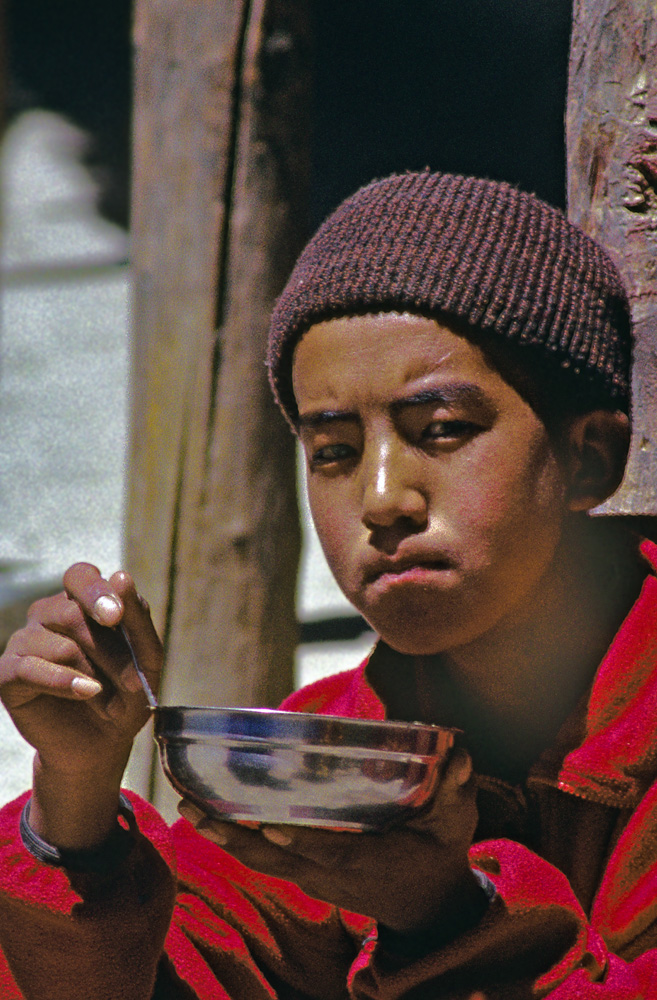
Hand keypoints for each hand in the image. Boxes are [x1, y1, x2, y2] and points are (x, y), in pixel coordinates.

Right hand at [0, 562, 161, 847]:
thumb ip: (137, 620)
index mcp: (81, 600)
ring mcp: (24, 641)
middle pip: (74, 614)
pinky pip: (29, 668)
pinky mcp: (6, 674)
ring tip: (112, 703)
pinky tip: (87, 692)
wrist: (101, 743)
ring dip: (95, 676)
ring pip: (59, 645)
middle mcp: (49, 613)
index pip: (80, 576)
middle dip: (111, 652)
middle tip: (134, 683)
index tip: (116, 616)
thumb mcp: (146, 659)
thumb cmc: (126, 693)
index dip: (96, 592)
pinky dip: (63, 681)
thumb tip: (119, 575)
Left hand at [179, 749, 482, 939]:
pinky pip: (263, 858)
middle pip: (277, 859)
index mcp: (368, 862)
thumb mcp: (457, 822)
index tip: (272, 829)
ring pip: (262, 861)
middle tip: (195, 809)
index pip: (330, 854)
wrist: (428, 907)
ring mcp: (314, 876)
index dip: (302, 843)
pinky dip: (233, 839)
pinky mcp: (305, 872)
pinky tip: (206, 815)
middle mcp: (332, 874)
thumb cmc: (440, 854)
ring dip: (224, 836)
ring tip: (187, 806)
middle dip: (236, 837)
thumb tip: (458, 750)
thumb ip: (457, 787)